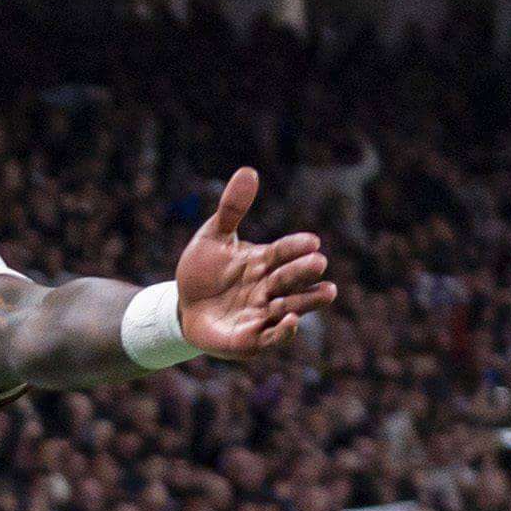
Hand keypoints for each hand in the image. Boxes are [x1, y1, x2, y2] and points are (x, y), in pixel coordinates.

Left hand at [172, 170, 336, 358]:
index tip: (311, 241)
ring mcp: (262, 314)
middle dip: (305, 271)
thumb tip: (248, 171)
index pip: (283, 251)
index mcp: (264, 261)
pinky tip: (291, 321)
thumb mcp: (213, 236)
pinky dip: (283, 331)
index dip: (296, 247)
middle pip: (292, 278)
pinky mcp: (250, 340)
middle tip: (318, 262)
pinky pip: (270, 337)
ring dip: (306, 300)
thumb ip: (232, 209)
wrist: (183, 306)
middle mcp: (269, 287)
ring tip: (327, 291)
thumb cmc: (203, 270)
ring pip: (290, 306)